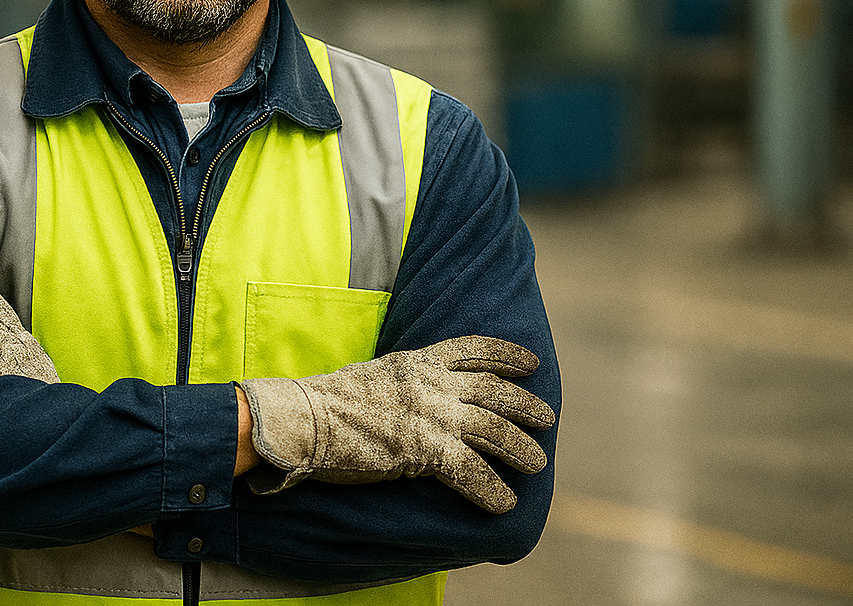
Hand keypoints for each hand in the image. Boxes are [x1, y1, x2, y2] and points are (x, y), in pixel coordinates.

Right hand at [239, 335, 554, 513]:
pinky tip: (504, 503)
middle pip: (493, 391)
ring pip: (492, 429)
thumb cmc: (327, 401)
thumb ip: (403, 382)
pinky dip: (491, 489)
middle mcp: (432, 384)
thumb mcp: (375, 375)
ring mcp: (431, 415)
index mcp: (419, 361)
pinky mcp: (424, 450)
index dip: (506, 355)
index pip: (474, 350)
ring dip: (520, 448)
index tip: (530, 363)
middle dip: (525, 404)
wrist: (304, 418)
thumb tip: (412, 395)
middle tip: (548, 418)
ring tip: (538, 462)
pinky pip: (471, 472)